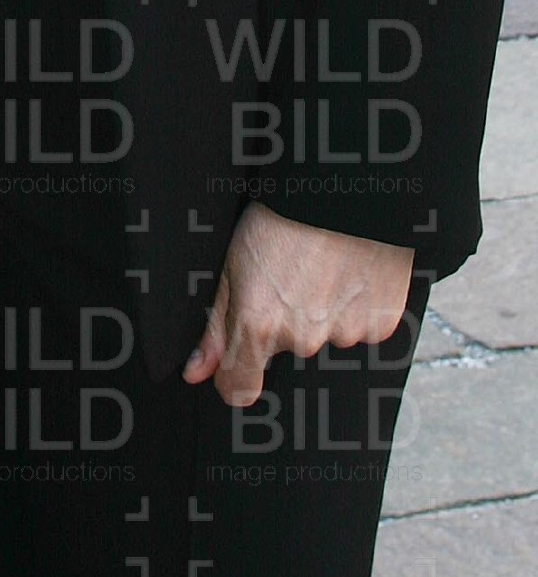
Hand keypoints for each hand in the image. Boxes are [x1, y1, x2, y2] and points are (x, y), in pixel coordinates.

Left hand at [184, 202, 413, 407]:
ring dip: (321, 311)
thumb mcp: (232, 259)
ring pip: (324, 335)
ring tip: (321, 264)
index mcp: (258, 324)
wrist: (345, 189)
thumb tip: (196, 372)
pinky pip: (360, 326)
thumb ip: (215, 324)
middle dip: (281, 320)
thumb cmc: (281, 214)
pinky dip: (354, 307)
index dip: (234, 374)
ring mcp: (343, 335)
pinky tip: (348, 270)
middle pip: (284, 348)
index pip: (239, 387)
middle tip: (287, 273)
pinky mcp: (379, 325)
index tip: (237, 358)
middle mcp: (301, 339)